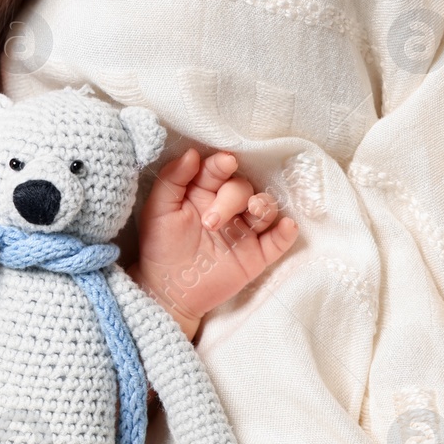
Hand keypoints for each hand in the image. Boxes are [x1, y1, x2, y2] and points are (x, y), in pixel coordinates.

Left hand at [131, 149, 298, 337]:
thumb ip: (172, 180)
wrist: (166, 290)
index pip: (219, 170)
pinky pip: (279, 241)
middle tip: (210, 222)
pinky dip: (286, 232)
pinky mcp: (256, 255)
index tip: (224, 164)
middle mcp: (227, 207)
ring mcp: (244, 231)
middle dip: (231, 197)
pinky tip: (286, 226)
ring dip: (264, 205)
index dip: (223, 164)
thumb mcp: (158, 210)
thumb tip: (192, 153)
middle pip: (243, 188)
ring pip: (266, 208)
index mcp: (203, 192)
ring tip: (253, 212)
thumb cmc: (159, 246)